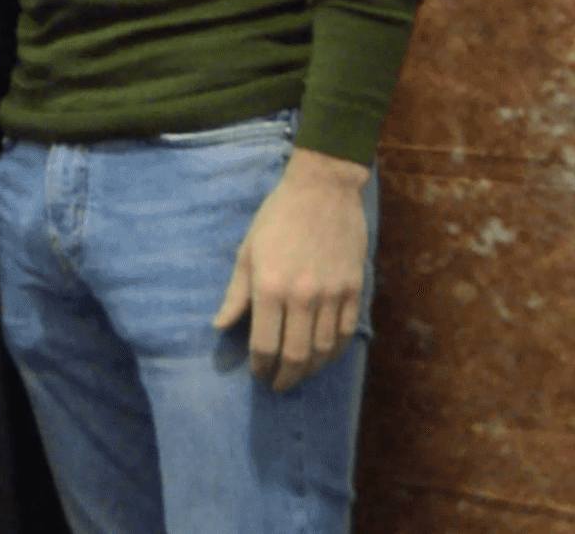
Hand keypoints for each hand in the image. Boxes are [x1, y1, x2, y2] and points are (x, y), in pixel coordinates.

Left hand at [211, 147, 370, 390]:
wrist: (322, 188)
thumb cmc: (277, 217)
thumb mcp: (248, 251)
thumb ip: (236, 294)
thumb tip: (220, 326)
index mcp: (270, 288)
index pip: (264, 345)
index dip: (259, 366)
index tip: (258, 372)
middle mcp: (302, 296)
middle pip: (295, 356)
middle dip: (284, 378)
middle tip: (278, 386)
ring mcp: (332, 294)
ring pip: (322, 350)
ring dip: (310, 369)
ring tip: (300, 374)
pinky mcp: (354, 288)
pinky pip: (346, 332)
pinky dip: (335, 351)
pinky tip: (324, 356)